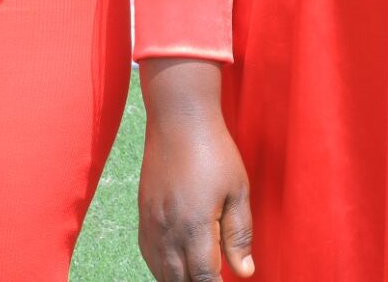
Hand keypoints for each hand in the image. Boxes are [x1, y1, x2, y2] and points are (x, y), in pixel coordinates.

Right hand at [139, 101, 254, 281]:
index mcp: (195, 227)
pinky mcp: (143, 217)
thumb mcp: (237, 190)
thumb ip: (239, 234)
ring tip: (200, 274)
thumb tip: (244, 272)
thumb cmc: (213, 151)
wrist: (179, 120)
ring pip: (162, 274)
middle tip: (215, 278)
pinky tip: (177, 266)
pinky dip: (163, 269)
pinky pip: (149, 257)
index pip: (204, 279)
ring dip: (181, 281)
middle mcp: (168, 232)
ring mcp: (152, 226)